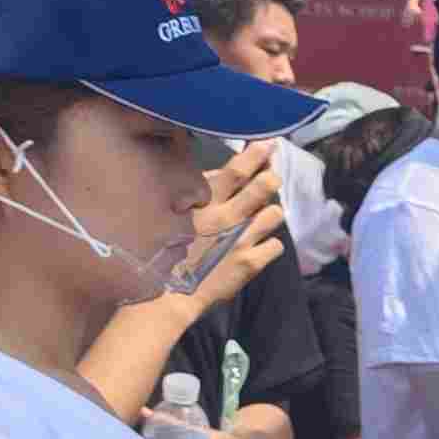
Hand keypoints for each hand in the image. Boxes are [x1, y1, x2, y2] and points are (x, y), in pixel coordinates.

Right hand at [179, 156, 285, 318]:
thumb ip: (195, 196)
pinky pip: (276, 246)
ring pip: (274, 214)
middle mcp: (227, 217)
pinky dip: (270, 245)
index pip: (236, 170)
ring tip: (264, 216)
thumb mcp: (173, 214)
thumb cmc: (162, 251)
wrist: (164, 294)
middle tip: (272, 176)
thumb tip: (213, 178)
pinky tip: (261, 246)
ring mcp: (241, 240)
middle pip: (263, 186)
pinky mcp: (250, 263)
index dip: (255, 154)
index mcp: (205, 201)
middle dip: (272, 177)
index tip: (268, 144)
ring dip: (271, 213)